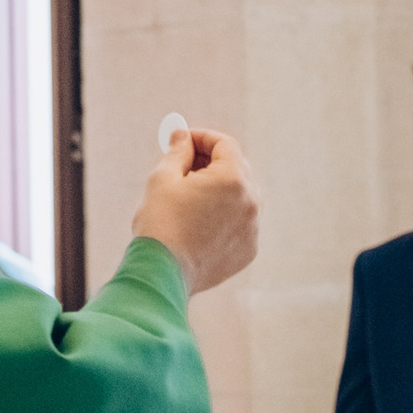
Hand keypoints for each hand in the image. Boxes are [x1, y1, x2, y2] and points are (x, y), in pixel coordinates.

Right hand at [132, 124, 259, 298]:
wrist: (162, 275)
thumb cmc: (160, 224)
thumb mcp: (163, 178)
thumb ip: (178, 152)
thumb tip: (182, 136)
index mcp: (233, 179)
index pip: (225, 145)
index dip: (202, 138)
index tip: (183, 141)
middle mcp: (251, 201)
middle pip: (236, 168)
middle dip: (211, 162)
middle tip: (183, 165)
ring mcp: (252, 228)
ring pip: (240, 196)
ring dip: (219, 189)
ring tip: (189, 197)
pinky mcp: (248, 250)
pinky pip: (240, 222)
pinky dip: (225, 216)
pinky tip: (199, 222)